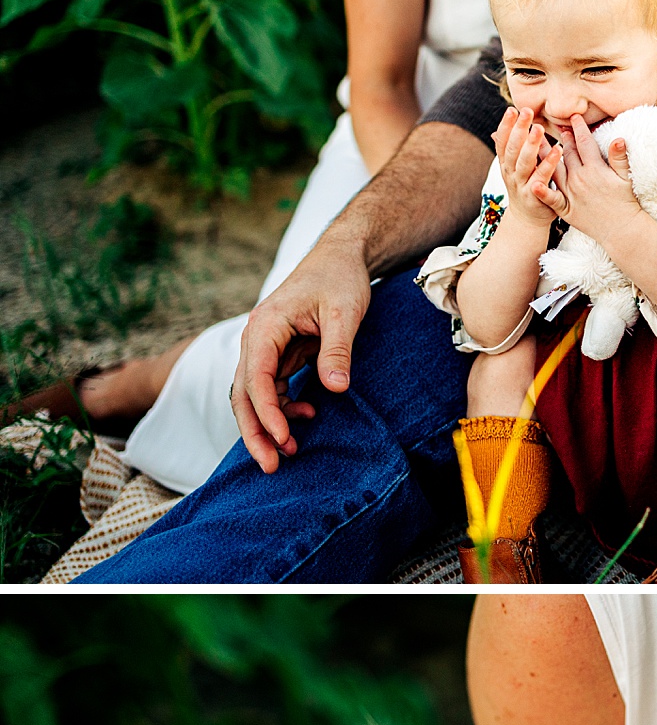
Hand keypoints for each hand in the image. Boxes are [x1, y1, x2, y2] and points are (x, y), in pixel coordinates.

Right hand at [230, 237, 373, 471]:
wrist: (340, 257)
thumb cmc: (340, 278)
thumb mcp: (345, 312)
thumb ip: (337, 350)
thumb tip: (335, 389)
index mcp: (266, 326)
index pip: (256, 378)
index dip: (267, 413)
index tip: (285, 440)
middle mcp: (257, 339)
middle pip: (243, 394)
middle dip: (255, 432)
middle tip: (271, 467)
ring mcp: (265, 348)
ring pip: (253, 396)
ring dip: (268, 426)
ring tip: (292, 452)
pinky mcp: (278, 355)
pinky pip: (271, 390)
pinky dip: (283, 409)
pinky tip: (306, 417)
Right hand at [494, 107, 564, 234]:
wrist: (528, 220)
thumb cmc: (526, 186)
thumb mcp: (515, 167)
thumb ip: (513, 147)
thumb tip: (502, 126)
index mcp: (506, 164)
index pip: (502, 142)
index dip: (505, 126)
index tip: (511, 110)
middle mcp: (511, 174)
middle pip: (512, 149)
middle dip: (518, 130)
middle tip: (526, 111)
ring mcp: (522, 186)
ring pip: (524, 163)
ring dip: (531, 145)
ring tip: (539, 128)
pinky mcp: (535, 197)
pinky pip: (542, 178)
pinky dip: (548, 164)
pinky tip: (557, 150)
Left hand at [548, 120, 641, 248]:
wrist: (621, 231)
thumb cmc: (626, 203)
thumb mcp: (626, 178)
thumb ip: (619, 157)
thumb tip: (619, 138)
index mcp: (595, 169)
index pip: (585, 143)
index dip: (579, 128)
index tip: (574, 116)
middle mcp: (580, 179)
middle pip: (569, 153)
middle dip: (564, 138)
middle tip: (558, 126)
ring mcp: (572, 195)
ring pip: (555, 170)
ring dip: (545, 155)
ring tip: (537, 142)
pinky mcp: (567, 210)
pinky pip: (552, 199)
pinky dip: (543, 192)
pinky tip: (532, 183)